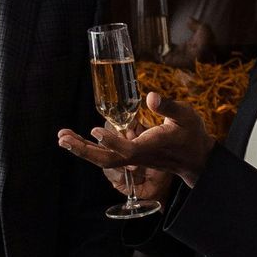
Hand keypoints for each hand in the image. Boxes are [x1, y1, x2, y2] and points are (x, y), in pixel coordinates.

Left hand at [58, 90, 213, 186]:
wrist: (195, 159)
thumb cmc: (191, 134)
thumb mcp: (186, 116)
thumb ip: (169, 107)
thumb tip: (150, 97)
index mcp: (153, 146)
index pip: (129, 149)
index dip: (112, 141)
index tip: (96, 130)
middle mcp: (139, 156)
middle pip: (108, 160)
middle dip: (85, 150)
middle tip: (63, 138)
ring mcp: (132, 158)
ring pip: (104, 159)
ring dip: (82, 149)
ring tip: (62, 137)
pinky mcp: (129, 156)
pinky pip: (106, 155)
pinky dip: (89, 147)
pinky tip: (75, 139)